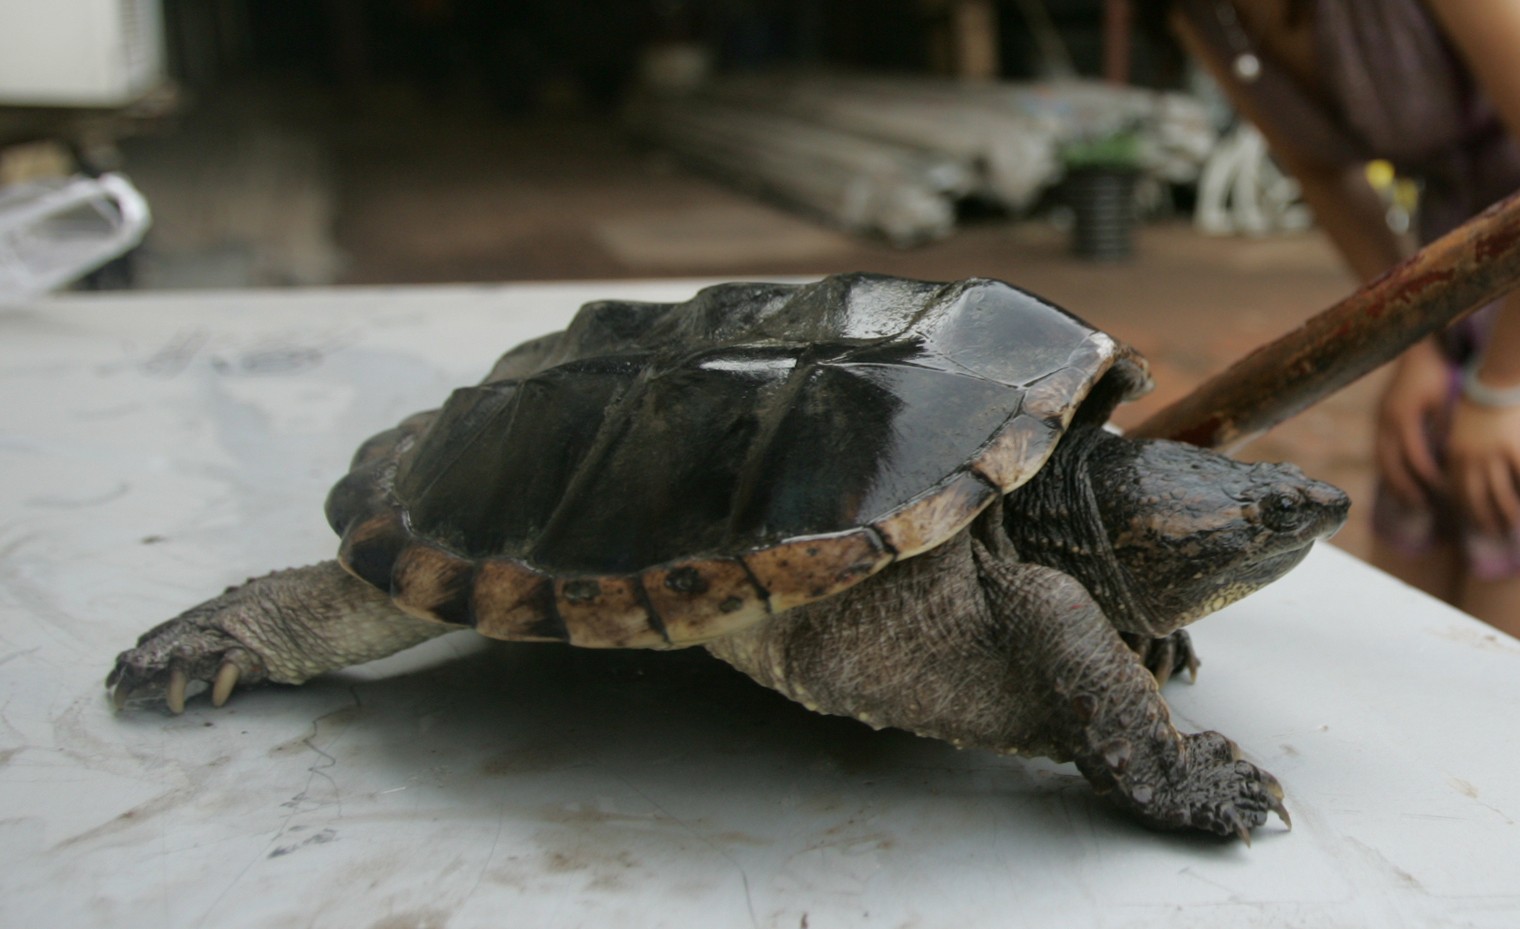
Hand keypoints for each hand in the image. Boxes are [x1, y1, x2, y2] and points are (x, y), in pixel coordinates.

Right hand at [1375, 339, 1450, 507]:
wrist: (1416, 347)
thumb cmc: (1436, 370)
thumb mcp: (1446, 397)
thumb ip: (1445, 425)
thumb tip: (1448, 455)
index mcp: (1403, 417)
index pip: (1415, 457)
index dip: (1429, 477)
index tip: (1445, 491)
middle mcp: (1385, 421)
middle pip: (1390, 464)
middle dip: (1405, 488)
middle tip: (1421, 507)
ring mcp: (1379, 419)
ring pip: (1381, 459)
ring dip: (1394, 481)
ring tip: (1408, 499)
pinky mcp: (1380, 417)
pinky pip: (1381, 449)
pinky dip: (1390, 467)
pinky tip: (1401, 478)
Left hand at [1447, 397, 1519, 536]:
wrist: (1496, 379)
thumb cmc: (1481, 401)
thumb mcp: (1463, 429)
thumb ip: (1463, 452)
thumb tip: (1470, 475)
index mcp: (1455, 453)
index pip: (1457, 490)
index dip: (1465, 509)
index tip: (1472, 522)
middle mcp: (1470, 458)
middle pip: (1476, 498)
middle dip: (1484, 519)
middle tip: (1495, 533)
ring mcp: (1493, 455)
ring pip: (1500, 494)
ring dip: (1508, 514)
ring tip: (1514, 526)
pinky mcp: (1514, 449)